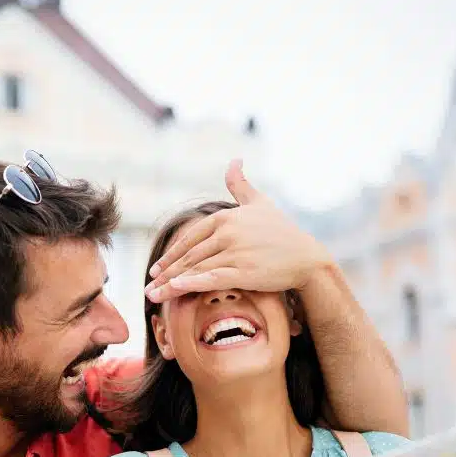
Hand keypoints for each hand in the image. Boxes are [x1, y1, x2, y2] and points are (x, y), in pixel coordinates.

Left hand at [144, 159, 329, 302]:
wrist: (307, 258)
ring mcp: (236, 252)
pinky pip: (212, 278)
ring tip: (154, 296)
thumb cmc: (283, 232)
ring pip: (196, 269)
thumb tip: (234, 161)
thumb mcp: (260, 203)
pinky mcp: (245, 272)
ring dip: (171, 284)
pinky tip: (175, 289)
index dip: (171, 255)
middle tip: (148, 286)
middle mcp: (228, 232)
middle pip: (189, 256)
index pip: (190, 238)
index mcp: (226, 217)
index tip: (156, 269)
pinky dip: (192, 283)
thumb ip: (241, 185)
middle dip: (166, 273)